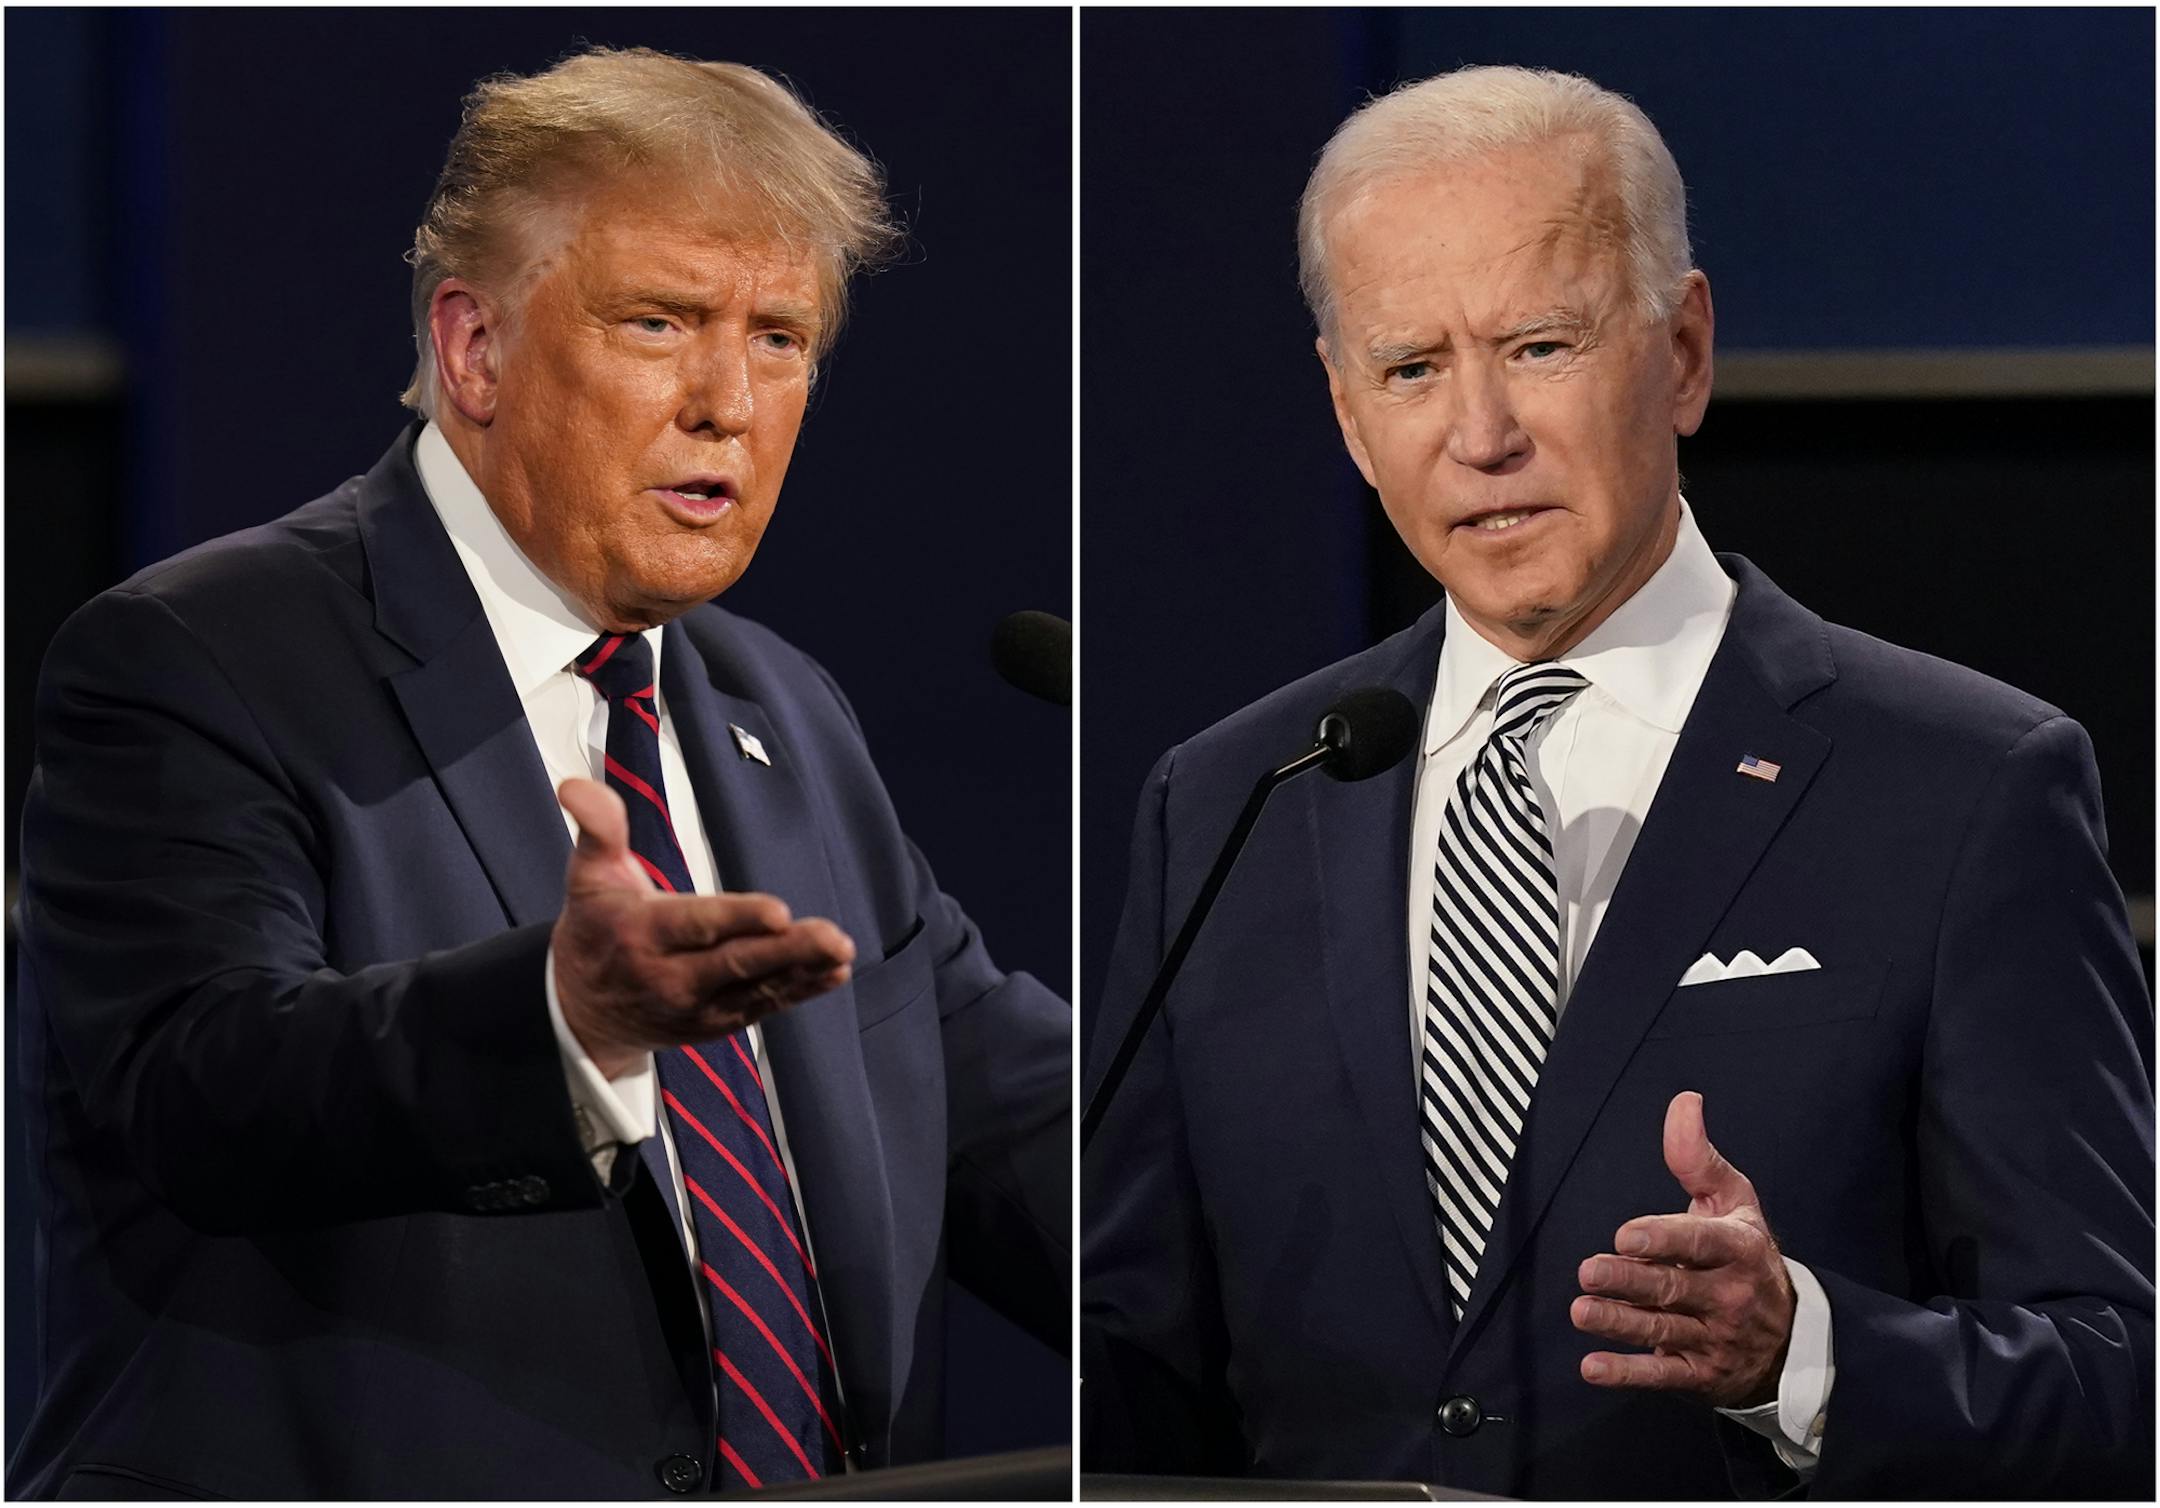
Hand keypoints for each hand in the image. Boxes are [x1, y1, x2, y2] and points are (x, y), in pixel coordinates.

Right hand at [551, 778, 854, 1077]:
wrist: (580, 1013)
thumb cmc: (596, 930)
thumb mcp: (588, 875)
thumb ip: (598, 827)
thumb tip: (576, 785)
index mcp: (642, 933)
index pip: (696, 925)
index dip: (738, 919)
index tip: (778, 912)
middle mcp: (670, 976)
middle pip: (736, 962)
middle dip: (787, 951)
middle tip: (832, 936)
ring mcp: (696, 1006)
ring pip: (756, 988)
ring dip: (803, 972)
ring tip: (841, 953)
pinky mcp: (715, 1022)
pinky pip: (762, 1006)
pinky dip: (799, 992)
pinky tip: (833, 973)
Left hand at [1571, 1090, 1794, 1407]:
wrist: (1792, 1338)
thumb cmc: (1746, 1255)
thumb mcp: (1734, 1203)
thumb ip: (1699, 1157)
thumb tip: (1683, 1101)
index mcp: (1737, 1249)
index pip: (1699, 1243)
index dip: (1663, 1239)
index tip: (1625, 1235)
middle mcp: (1728, 1296)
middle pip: (1673, 1288)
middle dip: (1630, 1281)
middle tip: (1589, 1271)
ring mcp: (1714, 1339)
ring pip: (1662, 1331)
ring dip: (1620, 1324)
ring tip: (1581, 1311)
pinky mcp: (1699, 1375)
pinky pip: (1661, 1376)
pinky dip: (1627, 1374)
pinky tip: (1592, 1368)